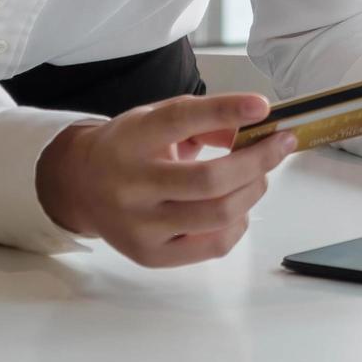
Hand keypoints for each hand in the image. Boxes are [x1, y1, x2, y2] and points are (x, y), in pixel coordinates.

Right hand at [35, 92, 293, 266]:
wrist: (80, 186)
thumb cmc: (130, 147)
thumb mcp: (156, 117)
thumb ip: (204, 117)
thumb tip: (257, 125)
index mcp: (131, 140)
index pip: (181, 121)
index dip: (225, 111)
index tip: (263, 107)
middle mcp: (130, 186)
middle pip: (210, 180)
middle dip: (258, 161)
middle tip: (280, 144)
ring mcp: (139, 226)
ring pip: (218, 215)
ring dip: (254, 190)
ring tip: (260, 176)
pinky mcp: (151, 255)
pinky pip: (214, 245)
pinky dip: (239, 223)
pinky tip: (238, 206)